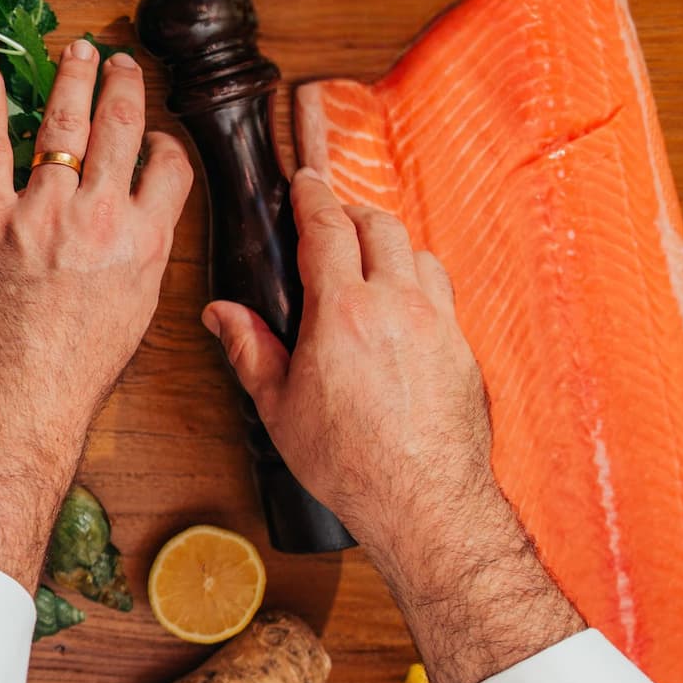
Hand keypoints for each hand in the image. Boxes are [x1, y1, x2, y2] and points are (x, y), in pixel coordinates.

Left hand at [0, 40, 191, 585]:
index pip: (168, 166)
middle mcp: (98, 217)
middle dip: (122, 85)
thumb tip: (141, 225)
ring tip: (76, 50)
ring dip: (71, 79)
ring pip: (62, 125)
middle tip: (121, 61)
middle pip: (119, 129)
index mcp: (144, 241)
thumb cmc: (79, 367)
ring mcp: (42, 213)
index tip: (153, 135)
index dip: (163, 142)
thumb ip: (140, 256)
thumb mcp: (136, 310)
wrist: (24, 395)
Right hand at [204, 168, 581, 682]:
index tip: (303, 181)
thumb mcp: (279, 408)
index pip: (326, 229)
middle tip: (329, 221)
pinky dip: (415, 278)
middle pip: (378, 225)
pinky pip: (439, 289)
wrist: (424, 500)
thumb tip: (221, 313)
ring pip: (415, 251)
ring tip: (365, 260)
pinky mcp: (460, 344)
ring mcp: (435, 321)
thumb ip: (251, 349)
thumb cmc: (348, 462)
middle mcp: (395, 305)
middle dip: (350, 213)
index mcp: (341, 313)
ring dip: (388, 243)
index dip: (311, 197)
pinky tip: (398, 303)